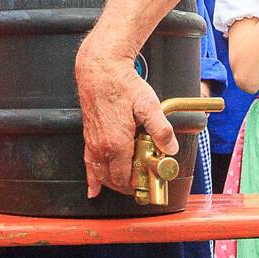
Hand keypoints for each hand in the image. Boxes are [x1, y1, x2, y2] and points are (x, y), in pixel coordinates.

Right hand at [75, 44, 171, 197]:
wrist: (99, 69)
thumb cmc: (121, 84)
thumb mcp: (148, 105)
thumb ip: (161, 129)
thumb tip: (170, 148)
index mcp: (116, 144)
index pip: (125, 178)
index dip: (137, 185)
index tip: (148, 184)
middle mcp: (101, 147)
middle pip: (112, 179)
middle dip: (126, 186)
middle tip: (141, 185)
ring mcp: (93, 142)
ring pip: (99, 173)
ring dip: (111, 183)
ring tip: (123, 188)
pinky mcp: (88, 135)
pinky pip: (88, 163)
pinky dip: (91, 178)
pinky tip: (93, 188)